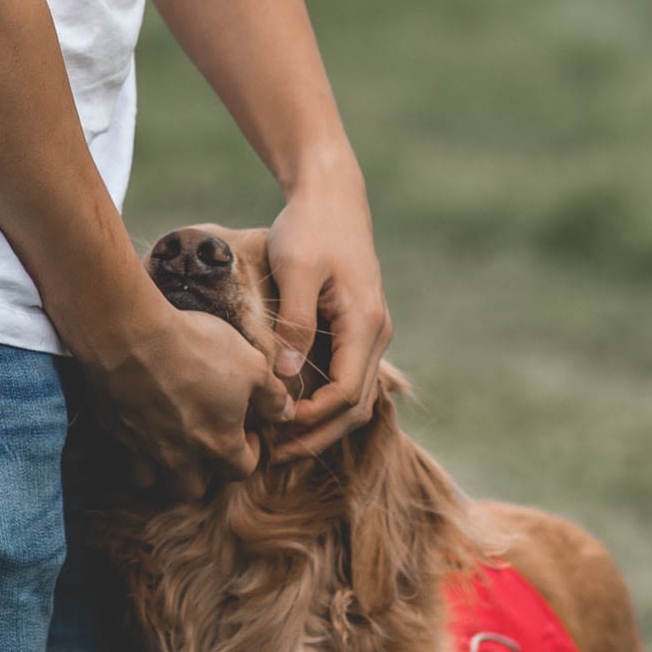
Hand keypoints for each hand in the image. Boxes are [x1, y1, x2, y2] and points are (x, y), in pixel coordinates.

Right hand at [87, 291, 282, 489]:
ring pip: (152, 482)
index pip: (241, 471)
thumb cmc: (197, 348)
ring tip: (170, 443)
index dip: (251, 454)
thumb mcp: (251, 364)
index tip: (248, 432)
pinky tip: (139, 422)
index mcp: (218, 444)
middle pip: (192, 490)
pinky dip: (132, 447)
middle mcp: (180, 457)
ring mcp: (143, 448)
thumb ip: (273, 395)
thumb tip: (287, 414)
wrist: (131, 335)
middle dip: (204, 474)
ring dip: (163, 471)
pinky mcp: (114, 431)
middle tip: (208, 443)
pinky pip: (123, 453)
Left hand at [266, 158, 390, 441]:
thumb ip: (296, 324)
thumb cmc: (311, 228)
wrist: (332, 194)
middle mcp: (376, 334)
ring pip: (356, 397)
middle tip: (276, 457)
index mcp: (365, 324)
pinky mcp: (357, 328)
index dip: (312, 420)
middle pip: (356, 408)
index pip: (345, 394)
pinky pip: (348, 378)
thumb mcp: (297, 271)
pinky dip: (325, 403)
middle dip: (319, 436)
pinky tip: (293, 410)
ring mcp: (371, 332)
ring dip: (323, 424)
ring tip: (282, 443)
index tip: (275, 429)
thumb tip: (288, 376)